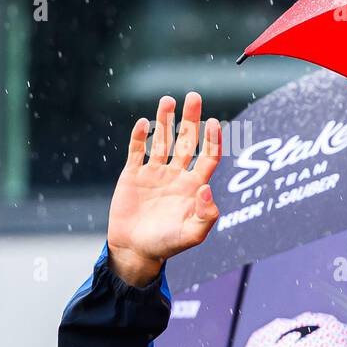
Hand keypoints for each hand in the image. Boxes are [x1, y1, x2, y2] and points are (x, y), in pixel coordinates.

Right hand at [107, 92, 221, 286]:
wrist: (136, 250)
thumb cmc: (168, 245)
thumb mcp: (192, 234)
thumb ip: (206, 215)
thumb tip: (208, 189)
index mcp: (194, 186)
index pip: (208, 156)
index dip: (212, 139)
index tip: (214, 122)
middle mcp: (177, 175)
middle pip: (186, 140)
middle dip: (190, 119)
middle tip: (194, 96)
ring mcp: (154, 173)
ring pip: (162, 140)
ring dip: (165, 120)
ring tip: (169, 100)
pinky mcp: (132, 175)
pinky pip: (137, 151)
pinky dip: (139, 137)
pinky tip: (143, 123)